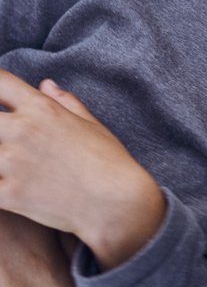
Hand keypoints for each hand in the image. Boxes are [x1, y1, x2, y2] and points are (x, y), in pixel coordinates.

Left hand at [0, 72, 165, 270]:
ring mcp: (13, 163)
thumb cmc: (108, 160)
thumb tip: (46, 84)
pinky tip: (3, 186)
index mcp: (41, 108)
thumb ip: (63, 100)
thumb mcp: (89, 122)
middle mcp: (22, 130)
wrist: (114, 202)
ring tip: (3, 163)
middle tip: (4, 137)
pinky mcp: (9, 195)